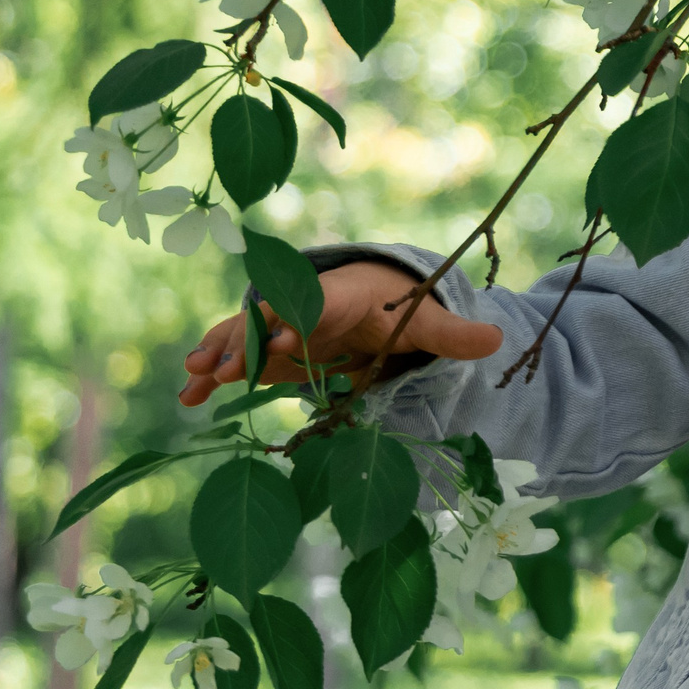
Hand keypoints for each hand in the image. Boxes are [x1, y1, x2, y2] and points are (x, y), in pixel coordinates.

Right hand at [177, 259, 505, 406]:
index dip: (300, 319)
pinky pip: (236, 356)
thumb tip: (498, 338)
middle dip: (246, 339)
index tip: (285, 340)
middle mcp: (304, 304)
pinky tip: (190, 395)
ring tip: (193, 379)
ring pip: (244, 334)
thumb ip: (455, 333)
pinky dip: (213, 371)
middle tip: (223, 367)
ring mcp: (282, 324)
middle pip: (270, 318)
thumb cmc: (400, 305)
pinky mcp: (269, 347)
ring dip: (219, 354)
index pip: (319, 304)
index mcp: (345, 294)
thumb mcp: (427, 320)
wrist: (375, 295)